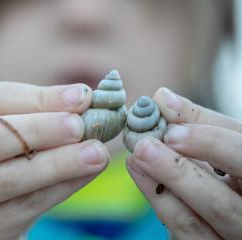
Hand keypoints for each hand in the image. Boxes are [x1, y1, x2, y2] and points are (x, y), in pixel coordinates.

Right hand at [0, 82, 109, 239]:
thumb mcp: (5, 140)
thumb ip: (37, 118)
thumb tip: (82, 100)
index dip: (38, 97)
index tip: (81, 96)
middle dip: (40, 129)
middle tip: (80, 125)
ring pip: (8, 179)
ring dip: (58, 164)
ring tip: (97, 153)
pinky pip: (26, 207)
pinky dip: (61, 188)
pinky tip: (88, 174)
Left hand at [126, 87, 241, 239]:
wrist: (226, 212)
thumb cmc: (227, 168)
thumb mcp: (223, 145)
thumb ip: (199, 123)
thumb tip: (163, 97)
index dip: (209, 141)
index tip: (170, 124)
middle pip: (222, 201)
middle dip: (180, 170)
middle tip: (146, 145)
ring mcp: (230, 236)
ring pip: (198, 219)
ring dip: (162, 182)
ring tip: (137, 153)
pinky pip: (183, 230)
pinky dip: (157, 198)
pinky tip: (138, 171)